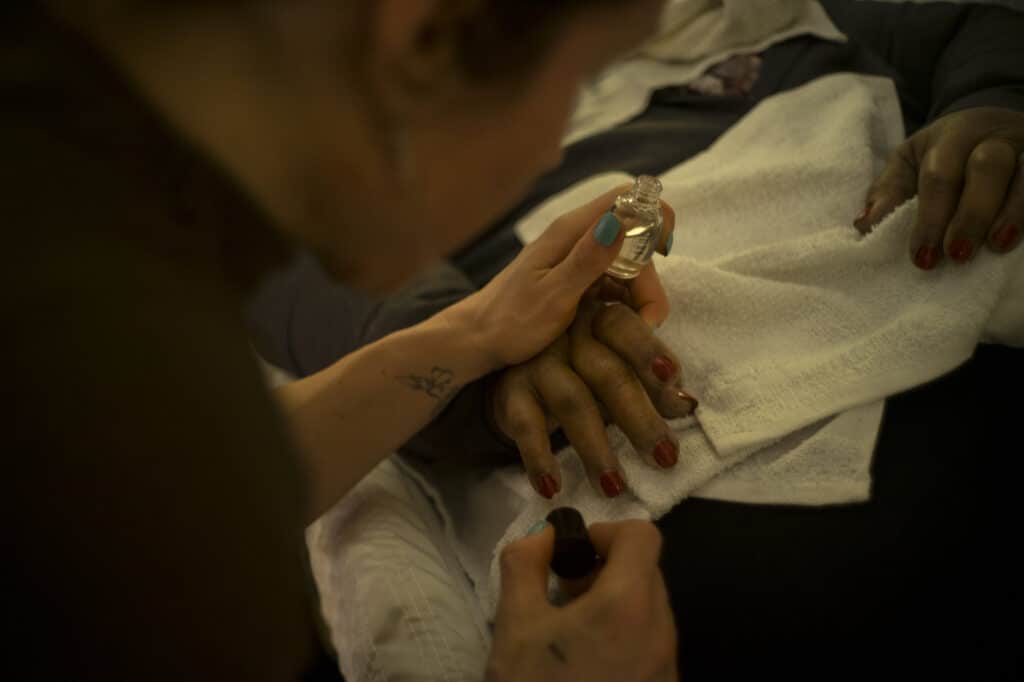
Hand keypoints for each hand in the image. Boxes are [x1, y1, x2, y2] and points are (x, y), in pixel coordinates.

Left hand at [444, 185, 675, 371]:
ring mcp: (576, 259)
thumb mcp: (553, 296)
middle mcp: (576, 238)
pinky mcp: (576, 280)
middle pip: (635, 240)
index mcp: (570, 231)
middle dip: (650, 277)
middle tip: (648, 320)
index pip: (627, 198)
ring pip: (628, 265)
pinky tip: (618, 327)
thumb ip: (588, 260)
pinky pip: (613, 283)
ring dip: (640, 295)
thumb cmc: (509, 321)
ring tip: (634, 329)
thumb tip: (620, 221)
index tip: (664, 254)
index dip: (655, 217)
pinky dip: (624, 303)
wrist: (475, 341)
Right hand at [487, 520, 677, 681]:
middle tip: (563, 592)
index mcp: (629, 603)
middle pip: (647, 571)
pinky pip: (651, 644)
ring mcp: (668, 666)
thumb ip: (523, 564)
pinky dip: (624, 637)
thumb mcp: (514, 624)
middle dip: (605, 568)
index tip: (570, 554)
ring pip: (650, 609)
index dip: (605, 531)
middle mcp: (661, 630)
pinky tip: (586, 665)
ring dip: (614, 603)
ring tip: (571, 633)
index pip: (642, 535)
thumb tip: (543, 535)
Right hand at [491, 296, 695, 498]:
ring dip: (595, 448)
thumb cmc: (582, 364)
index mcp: (599, 319)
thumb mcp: (616, 362)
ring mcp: (537, 363)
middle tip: (665, 457)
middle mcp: (567, 335)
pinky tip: (553, 487)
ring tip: (615, 486)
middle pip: (607, 373)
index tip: (674, 382)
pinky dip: (540, 458)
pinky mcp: (511, 392)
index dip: (650, 353)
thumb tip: (685, 405)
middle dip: (639, 418)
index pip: (625, 329)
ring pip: (572, 402)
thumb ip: (651, 380)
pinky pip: (526, 426)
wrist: (514, 365)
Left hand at [855, 107, 1023, 268]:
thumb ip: (889, 191)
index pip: (940, 176)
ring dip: (1014, 212)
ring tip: (998, 247)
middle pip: (988, 169)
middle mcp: (995, 137)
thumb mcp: (910, 162)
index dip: (930, 218)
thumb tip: (865, 225)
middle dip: (971, 215)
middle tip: (958, 255)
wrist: (994, 121)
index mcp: (952, 137)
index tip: (922, 257)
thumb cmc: (943, 153)